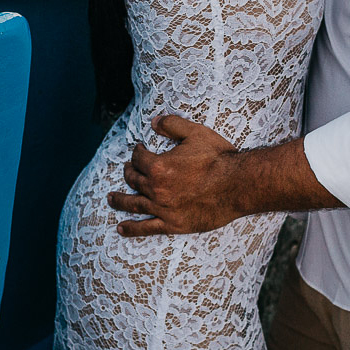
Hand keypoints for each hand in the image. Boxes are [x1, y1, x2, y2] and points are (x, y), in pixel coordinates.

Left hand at [108, 115, 243, 236]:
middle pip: (134, 180)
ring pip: (134, 204)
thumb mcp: (195, 133)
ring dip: (119, 201)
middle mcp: (156, 189)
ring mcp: (163, 208)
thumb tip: (154, 121)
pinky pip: (147, 228)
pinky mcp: (173, 224)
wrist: (238, 185)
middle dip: (128, 172)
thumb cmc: (219, 158)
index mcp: (159, 167)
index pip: (138, 158)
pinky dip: (132, 228)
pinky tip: (121, 228)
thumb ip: (172, 125)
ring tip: (110, 199)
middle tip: (127, 170)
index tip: (139, 150)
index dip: (137, 152)